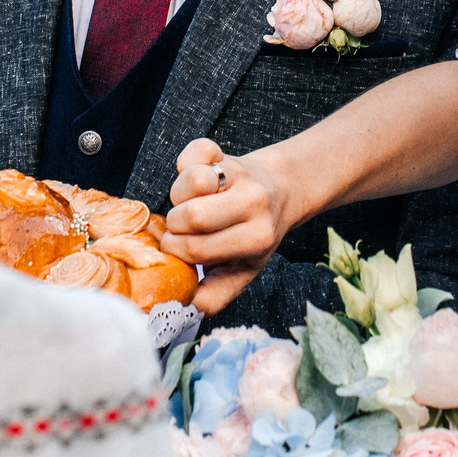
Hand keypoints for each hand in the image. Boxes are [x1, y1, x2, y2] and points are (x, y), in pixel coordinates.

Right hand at [166, 138, 300, 313]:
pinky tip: (197, 173)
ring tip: (191, 202)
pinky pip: (195, 150)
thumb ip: (218, 293)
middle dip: (175, 225)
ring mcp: (241, 174)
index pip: (195, 249)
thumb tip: (189, 306)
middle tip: (184, 228)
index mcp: (256, 237)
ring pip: (190, 181)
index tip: (180, 249)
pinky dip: (187, 160)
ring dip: (179, 194)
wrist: (282, 191)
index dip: (177, 251)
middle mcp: (253, 203)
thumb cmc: (256, 233)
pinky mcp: (228, 151)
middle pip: (189, 216)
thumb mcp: (244, 269)